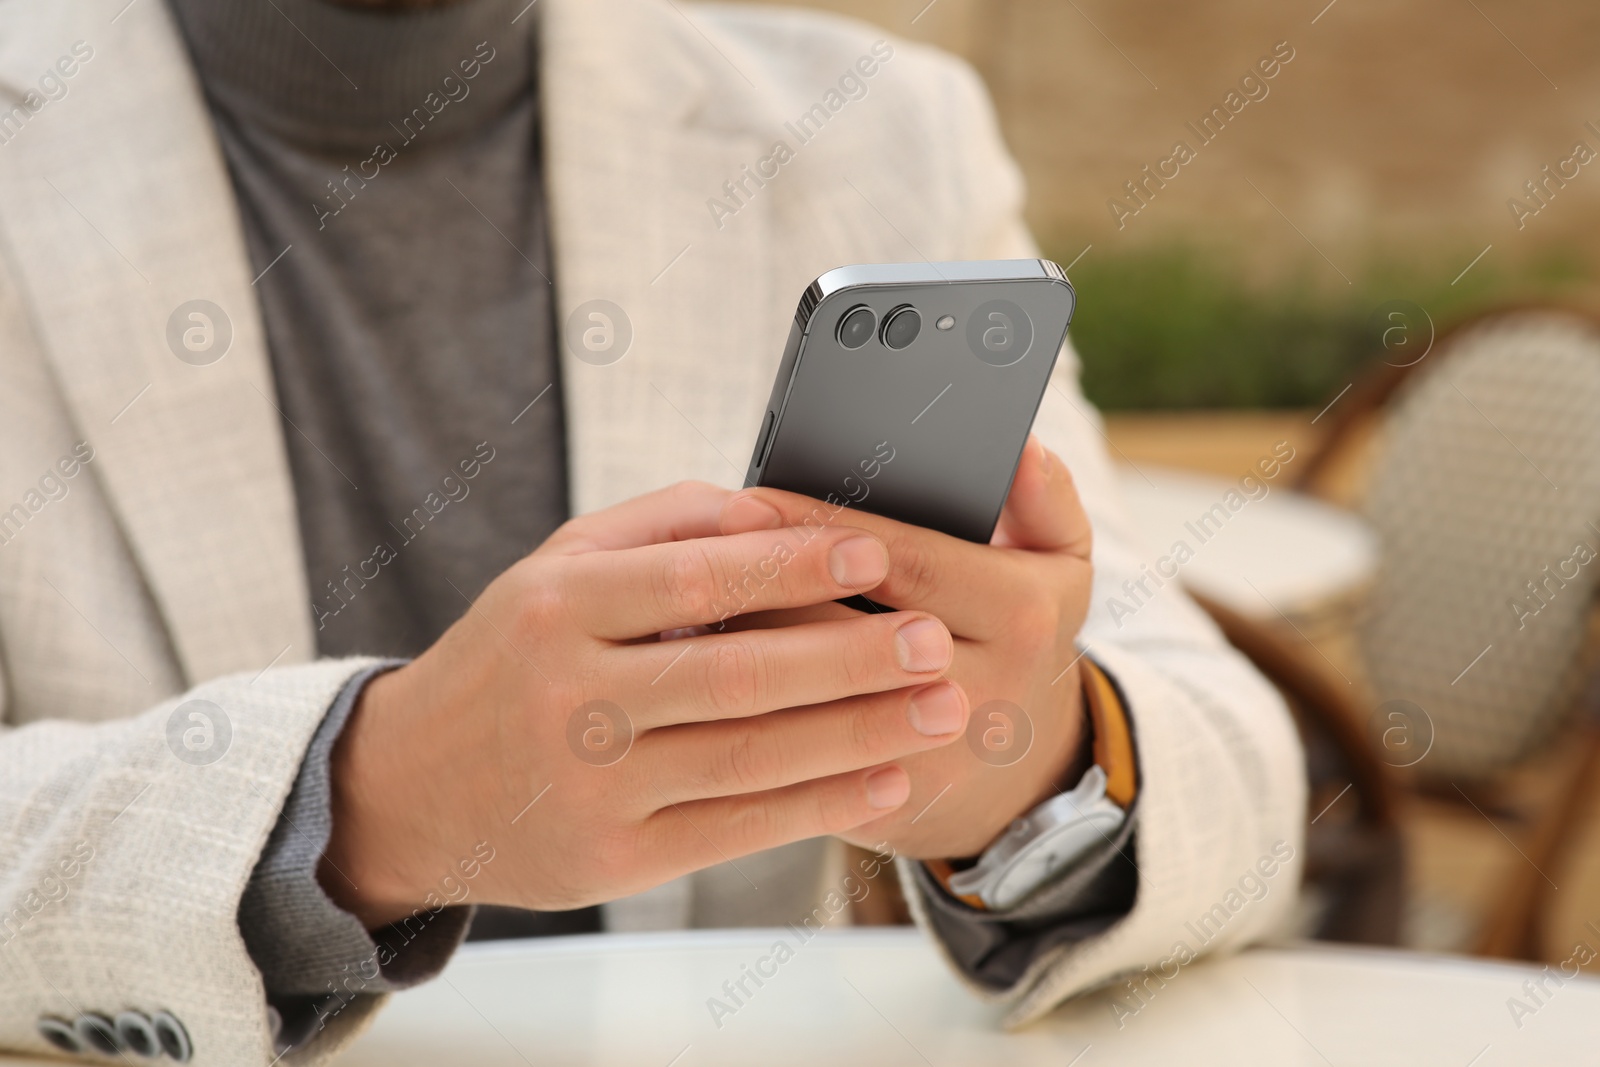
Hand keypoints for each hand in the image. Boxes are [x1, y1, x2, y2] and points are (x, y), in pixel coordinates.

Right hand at [319, 482, 971, 927]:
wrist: (408, 789)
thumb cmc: (509, 658)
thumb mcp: (557, 568)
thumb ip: (664, 525)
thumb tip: (775, 512)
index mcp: (557, 607)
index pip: (692, 580)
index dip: (791, 566)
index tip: (875, 552)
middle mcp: (569, 697)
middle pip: (737, 676)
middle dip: (852, 658)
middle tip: (934, 641)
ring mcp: (591, 787)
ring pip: (750, 757)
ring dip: (861, 734)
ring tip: (942, 709)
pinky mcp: (613, 861)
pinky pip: (738, 829)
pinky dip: (821, 804)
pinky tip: (887, 776)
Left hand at [716, 436, 1094, 858]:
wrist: (1019, 782)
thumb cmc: (1019, 644)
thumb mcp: (1057, 567)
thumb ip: (1044, 500)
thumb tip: (1021, 447)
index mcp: (1017, 614)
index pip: (902, 558)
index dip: (818, 528)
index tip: (746, 499)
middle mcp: (979, 690)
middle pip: (843, 632)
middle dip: (760, 592)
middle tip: (683, 557)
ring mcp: (929, 757)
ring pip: (810, 700)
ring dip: (740, 655)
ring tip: (676, 613)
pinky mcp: (882, 807)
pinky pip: (796, 760)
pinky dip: (745, 718)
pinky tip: (694, 682)